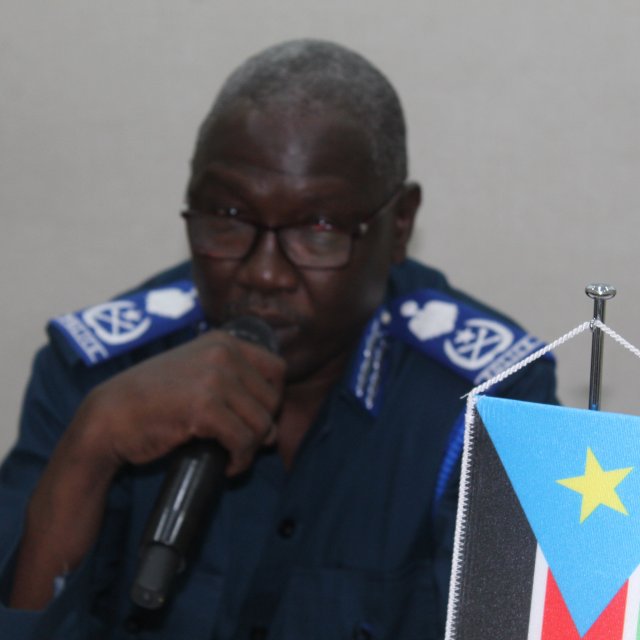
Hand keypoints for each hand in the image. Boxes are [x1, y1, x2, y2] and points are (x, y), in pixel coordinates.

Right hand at [80, 329, 285, 475]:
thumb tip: (274, 430)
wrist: (108, 416)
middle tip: (241, 443)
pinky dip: (240, 459)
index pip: (277, 369)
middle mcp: (222, 353)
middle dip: (262, 426)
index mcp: (223, 341)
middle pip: (272, 399)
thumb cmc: (152, 400)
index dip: (272, 399)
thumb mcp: (195, 374)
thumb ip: (233, 387)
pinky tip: (227, 466)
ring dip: (251, 447)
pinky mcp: (204, 407)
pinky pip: (243, 440)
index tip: (253, 418)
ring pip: (262, 422)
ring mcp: (214, 378)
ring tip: (233, 456)